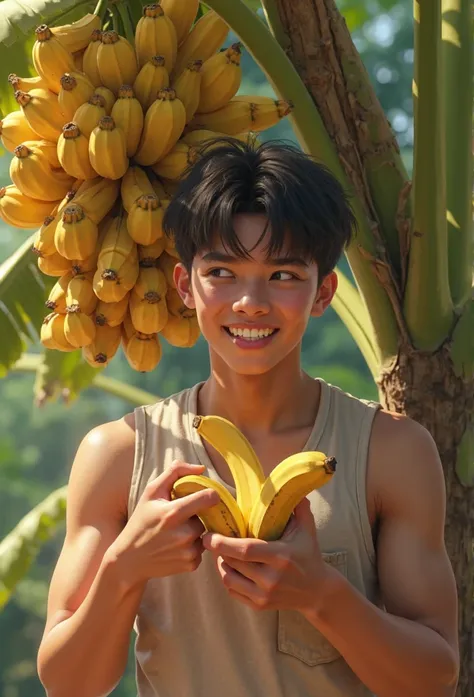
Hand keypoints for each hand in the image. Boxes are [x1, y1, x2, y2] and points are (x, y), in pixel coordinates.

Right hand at [109, 460, 219, 588]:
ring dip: (195, 531)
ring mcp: (189, 551)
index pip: (208, 497)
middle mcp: (184, 533)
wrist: (130, 560)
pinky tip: (176, 547)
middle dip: (196, 515)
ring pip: (204, 532)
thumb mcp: (151, 492)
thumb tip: (201, 469)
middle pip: (206, 516)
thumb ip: (175, 472)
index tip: (205, 496)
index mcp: (174, 513)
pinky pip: (202, 549)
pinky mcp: (192, 564)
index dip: (210, 494)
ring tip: (176, 534)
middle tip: (178, 519)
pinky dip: (193, 546)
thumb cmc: (141, 521)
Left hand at [202, 497, 336, 614]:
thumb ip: (298, 507)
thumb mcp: (307, 530)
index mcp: (280, 556)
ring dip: (221, 564)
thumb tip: (289, 485)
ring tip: (222, 552)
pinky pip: (233, 591)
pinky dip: (227, 578)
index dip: (223, 543)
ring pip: (229, 579)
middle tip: (212, 538)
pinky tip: (230, 567)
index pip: (246, 550)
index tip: (208, 535)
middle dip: (219, 550)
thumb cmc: (308, 555)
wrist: (317, 591)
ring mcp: (264, 595)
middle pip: (233, 563)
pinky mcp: (259, 606)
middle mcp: (271, 578)